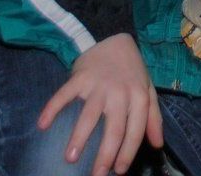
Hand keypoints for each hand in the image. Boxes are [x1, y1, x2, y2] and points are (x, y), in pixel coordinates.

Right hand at [38, 34, 163, 175]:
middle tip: (96, 174)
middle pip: (114, 127)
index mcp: (139, 96)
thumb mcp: (148, 90)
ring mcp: (99, 84)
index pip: (135, 129)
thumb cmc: (132, 71)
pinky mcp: (80, 77)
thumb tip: (157, 145)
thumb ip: (153, 118)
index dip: (128, 152)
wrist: (114, 38)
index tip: (118, 171)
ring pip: (89, 114)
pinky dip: (52, 108)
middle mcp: (120, 92)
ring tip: (70, 158)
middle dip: (105, 154)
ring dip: (79, 137)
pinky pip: (64, 94)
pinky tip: (43, 124)